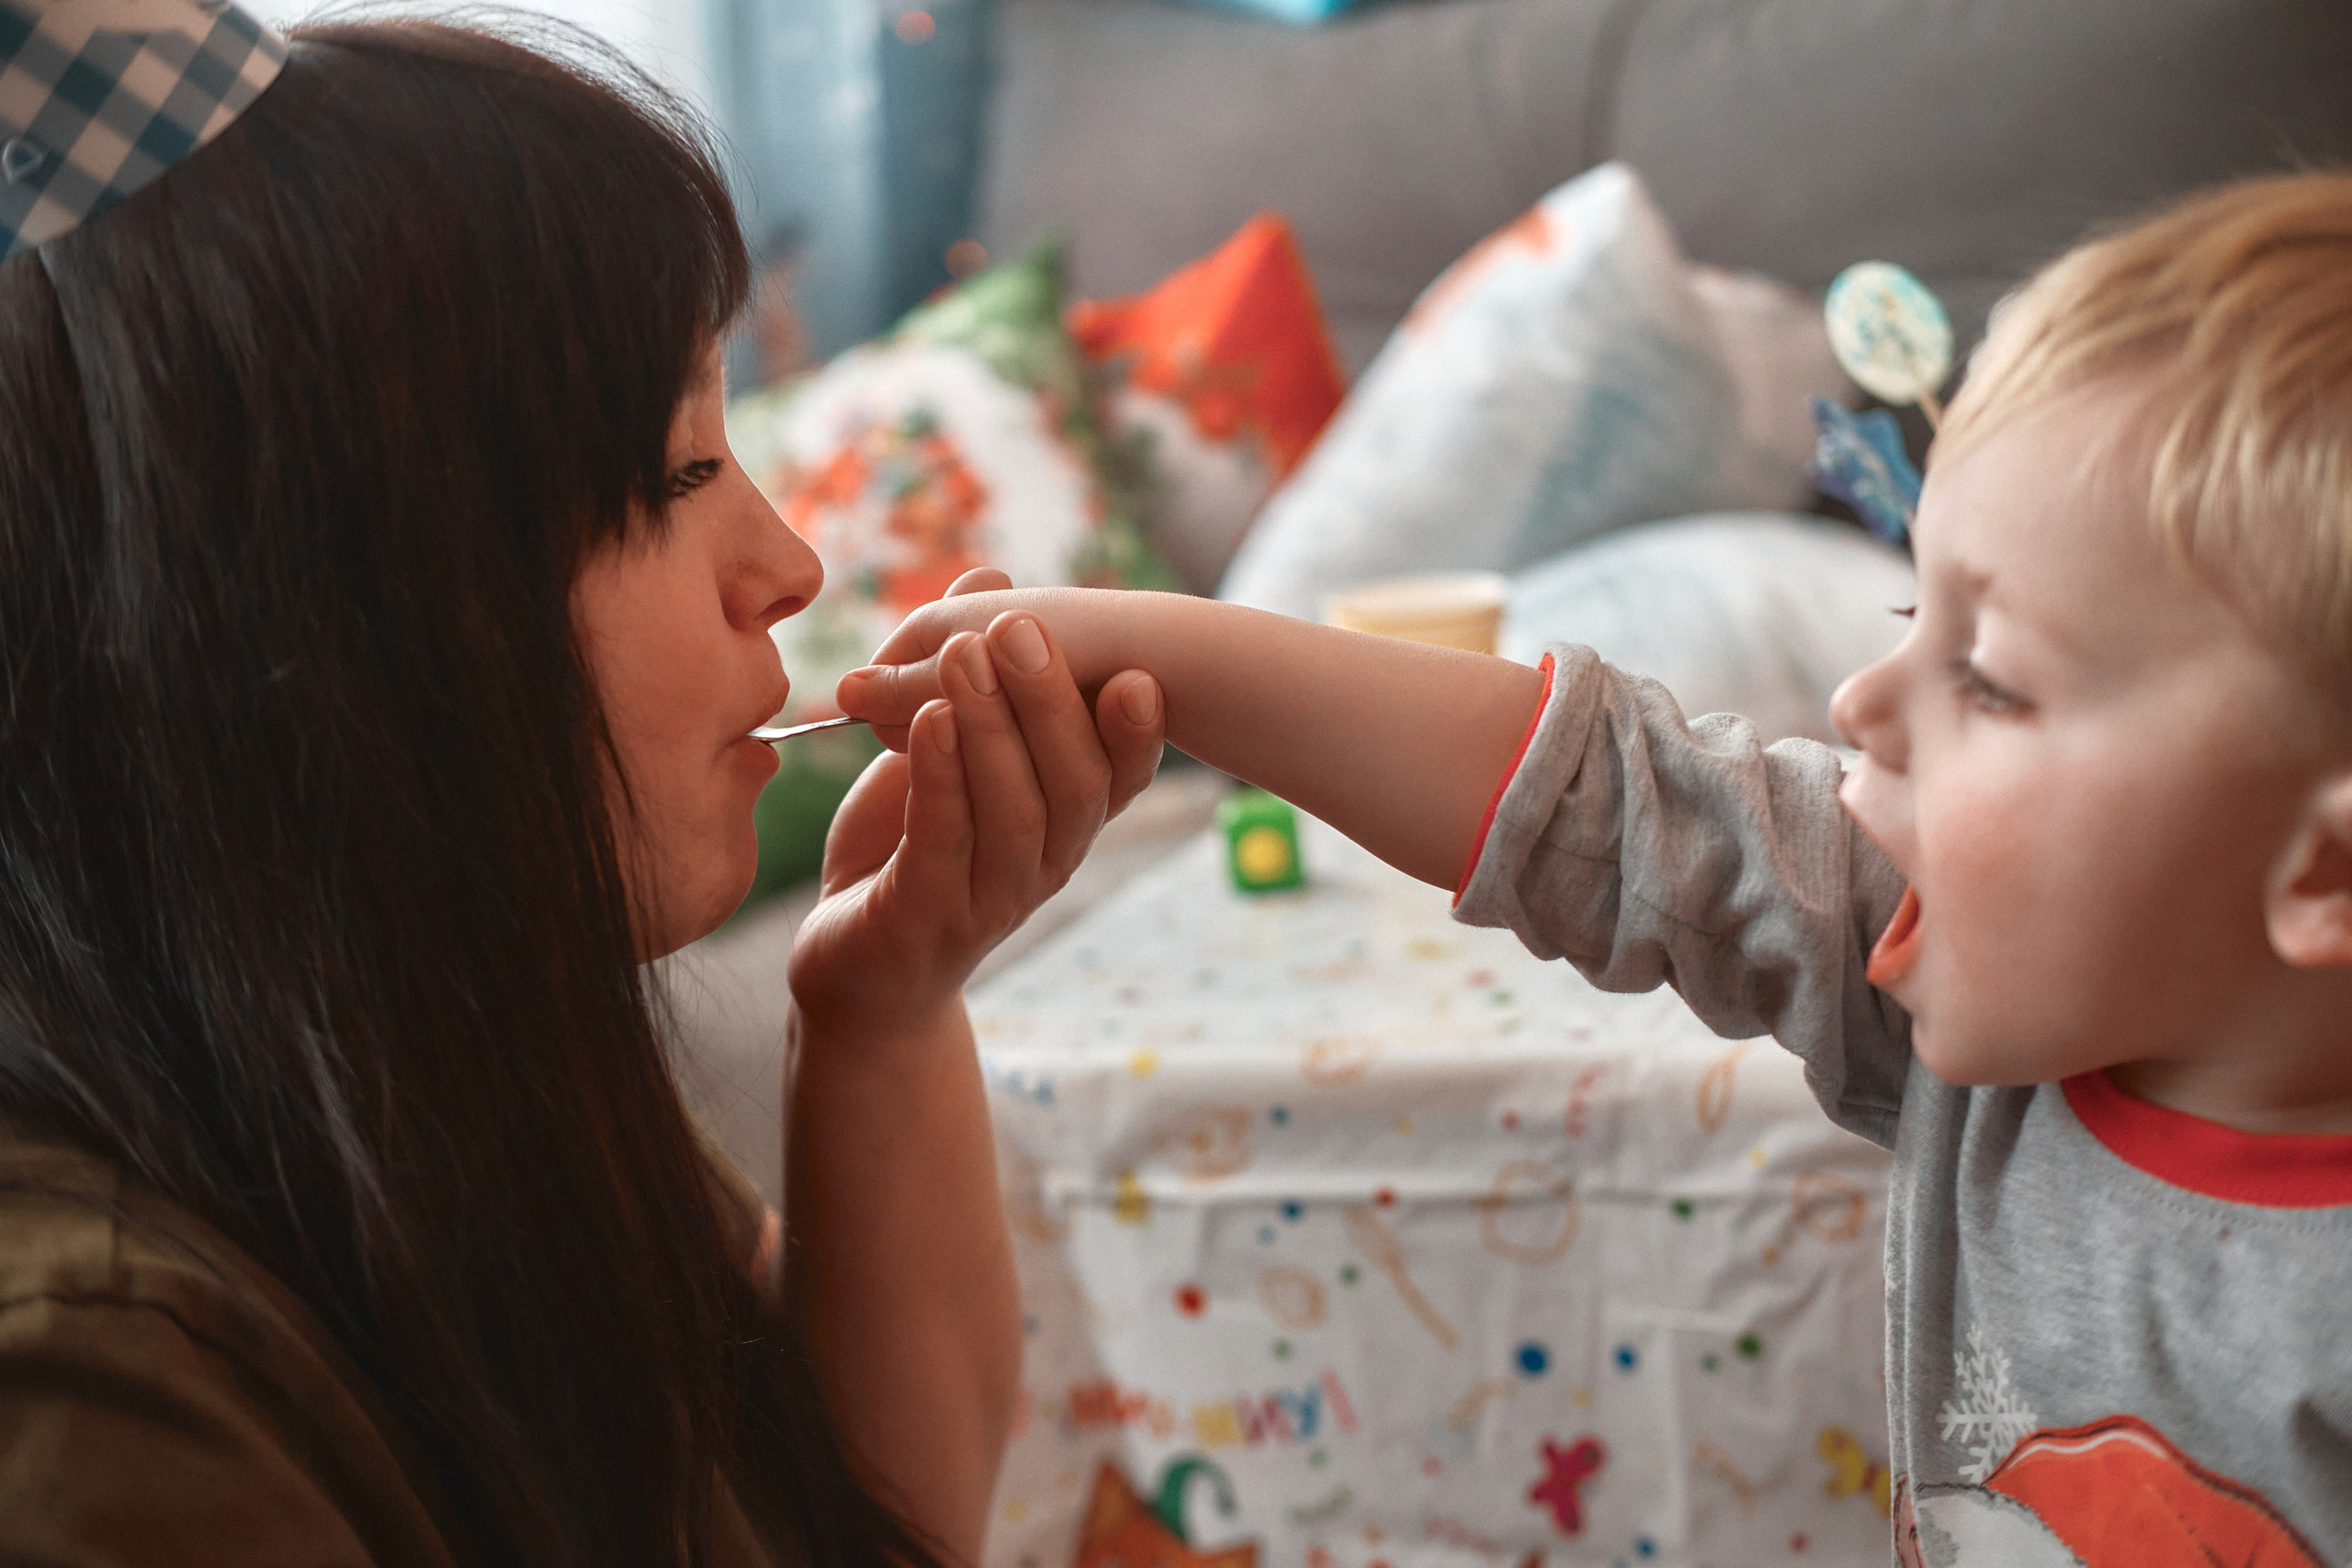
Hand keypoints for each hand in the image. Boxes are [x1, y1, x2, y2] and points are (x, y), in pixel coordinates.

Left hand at [786, 570, 1165, 1045]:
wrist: (856, 965)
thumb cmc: (911, 845)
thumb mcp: (944, 746)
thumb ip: (972, 667)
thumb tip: (992, 573)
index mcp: (1067, 821)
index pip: (1123, 775)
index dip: (1136, 730)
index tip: (1138, 671)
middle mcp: (1047, 861)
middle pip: (1075, 783)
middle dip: (1051, 699)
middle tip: (1021, 625)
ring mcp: (993, 898)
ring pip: (1016, 811)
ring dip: (993, 727)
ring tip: (963, 655)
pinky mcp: (928, 919)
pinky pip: (944, 841)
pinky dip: (940, 776)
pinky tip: (925, 722)